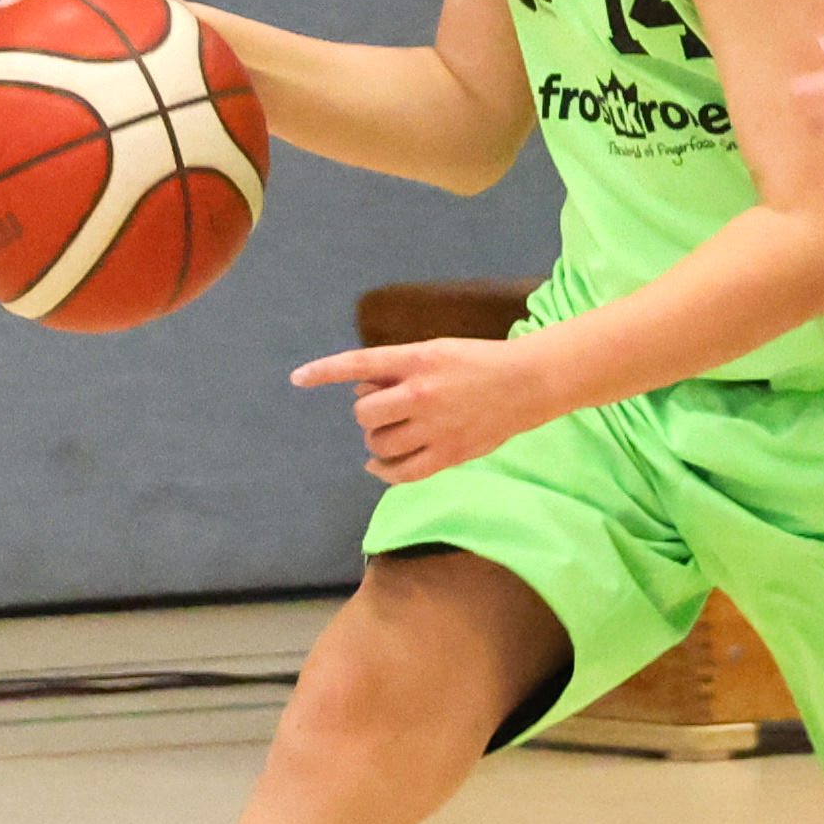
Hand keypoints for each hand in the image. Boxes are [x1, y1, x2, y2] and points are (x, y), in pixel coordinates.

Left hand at [290, 335, 557, 483]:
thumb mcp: (435, 351)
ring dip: (375, 439)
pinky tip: (376, 466)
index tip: (297, 378)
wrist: (526, 383)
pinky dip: (381, 471)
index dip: (324, 371)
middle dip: (367, 412)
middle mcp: (421, 393)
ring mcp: (434, 427)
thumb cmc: (477, 362)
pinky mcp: (448, 455)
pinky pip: (399, 473)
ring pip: (378, 443)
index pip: (359, 364)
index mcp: (417, 359)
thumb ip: (398, 370)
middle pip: (364, 412)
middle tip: (384, 408)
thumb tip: (363, 391)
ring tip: (392, 431)